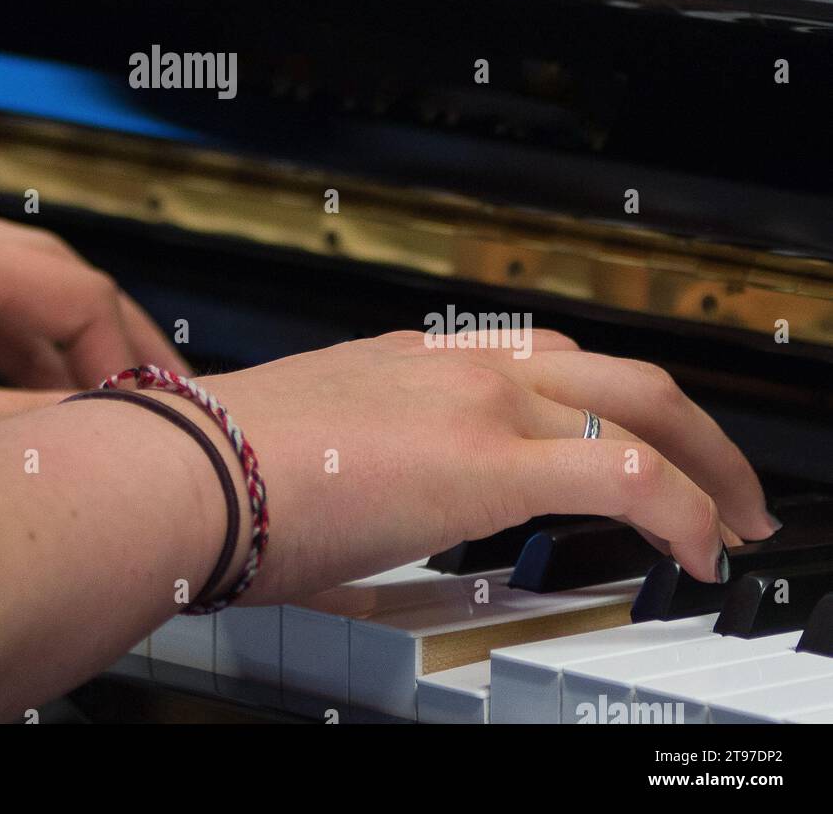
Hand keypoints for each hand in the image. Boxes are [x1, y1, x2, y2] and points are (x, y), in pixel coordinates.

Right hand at [199, 330, 776, 599]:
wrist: (181, 468)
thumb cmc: (215, 470)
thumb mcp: (299, 453)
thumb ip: (341, 475)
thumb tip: (347, 530)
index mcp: (408, 362)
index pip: (538, 363)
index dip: (600, 409)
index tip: (624, 455)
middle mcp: (452, 365)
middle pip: (611, 370)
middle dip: (688, 426)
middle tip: (723, 483)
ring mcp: (474, 400)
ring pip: (637, 404)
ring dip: (703, 462)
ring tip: (729, 518)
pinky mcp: (487, 459)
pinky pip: (626, 474)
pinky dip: (681, 509)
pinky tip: (695, 549)